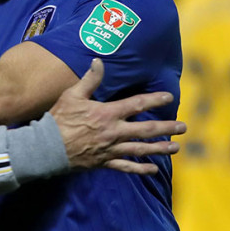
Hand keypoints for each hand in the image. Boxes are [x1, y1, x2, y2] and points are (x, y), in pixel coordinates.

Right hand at [50, 59, 184, 173]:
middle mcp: (113, 132)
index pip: (136, 105)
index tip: (169, 97)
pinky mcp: (104, 162)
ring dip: (159, 148)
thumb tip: (99, 61)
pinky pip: (126, 167)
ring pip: (140, 150)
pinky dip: (140, 169)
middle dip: (166, 128)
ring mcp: (110, 149)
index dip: (154, 100)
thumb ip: (89, 80)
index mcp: (107, 114)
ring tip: (175, 147)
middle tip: (183, 127)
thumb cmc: (58, 119)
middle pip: (145, 130)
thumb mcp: (72, 95)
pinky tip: (153, 169)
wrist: (46, 148)